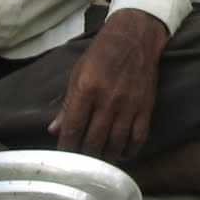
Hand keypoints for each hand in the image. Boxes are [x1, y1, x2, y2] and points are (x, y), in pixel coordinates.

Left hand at [49, 9, 166, 158]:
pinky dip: (129, 150)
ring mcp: (129, 106)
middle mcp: (108, 100)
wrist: (134, 37)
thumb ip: (67, 104)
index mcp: (86, 90)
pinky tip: (122, 153)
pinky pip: (138, 138)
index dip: (66, 147)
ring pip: (115, 144)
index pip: (73, 128)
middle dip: (84, 156)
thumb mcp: (78, 73)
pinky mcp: (145, 108)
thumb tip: (54, 130)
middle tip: (80, 161)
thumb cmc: (101, 54)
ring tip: (99, 161)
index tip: (64, 156)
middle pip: (93, 141)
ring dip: (105, 157)